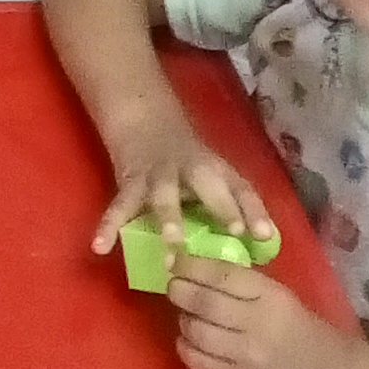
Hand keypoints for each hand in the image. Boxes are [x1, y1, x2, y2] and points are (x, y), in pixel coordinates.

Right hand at [91, 131, 276, 261]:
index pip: (241, 188)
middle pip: (207, 183)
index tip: (262, 235)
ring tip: (171, 242)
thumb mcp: (216, 175)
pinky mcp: (129, 183)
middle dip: (221, 206)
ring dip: (169, 217)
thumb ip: (239, 204)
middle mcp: (190, 170)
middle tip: (233, 232)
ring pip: (163, 194)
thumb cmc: (187, 162)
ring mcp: (158, 175)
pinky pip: (119, 207)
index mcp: (215, 171)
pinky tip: (100, 247)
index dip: (253, 209)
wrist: (143, 122)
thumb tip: (268, 241)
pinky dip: (108, 226)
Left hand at [166, 256, 357, 368]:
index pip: (222, 275)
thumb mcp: (281, 295)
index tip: (176, 260)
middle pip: (203, 303)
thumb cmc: (304, 328)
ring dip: (183, 319)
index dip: (191, 265)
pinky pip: (198, 361)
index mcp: (272, 296)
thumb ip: (243, 282)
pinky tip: (190, 339)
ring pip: (196, 332)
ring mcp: (247, 356)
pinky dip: (185, 346)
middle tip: (174, 285)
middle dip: (179, 290)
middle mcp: (258, 324)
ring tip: (186, 313)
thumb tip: (198, 266)